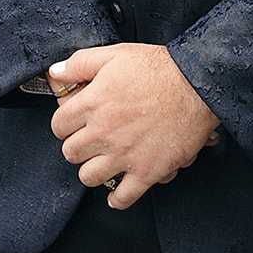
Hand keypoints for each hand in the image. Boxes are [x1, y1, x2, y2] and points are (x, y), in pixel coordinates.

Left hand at [48, 43, 220, 208]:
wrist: (197, 85)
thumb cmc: (159, 68)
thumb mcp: (115, 54)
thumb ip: (80, 63)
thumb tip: (55, 72)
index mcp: (93, 104)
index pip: (58, 126)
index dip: (66, 123)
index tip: (75, 122)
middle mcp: (103, 133)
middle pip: (71, 153)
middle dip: (78, 145)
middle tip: (91, 139)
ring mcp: (124, 155)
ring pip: (89, 177)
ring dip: (94, 169)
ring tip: (104, 160)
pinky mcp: (146, 171)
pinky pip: (122, 197)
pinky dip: (117, 198)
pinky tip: (118, 190)